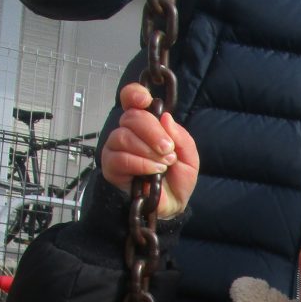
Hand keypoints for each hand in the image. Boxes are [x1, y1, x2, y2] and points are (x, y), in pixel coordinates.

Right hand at [102, 82, 198, 217]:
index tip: (145, 101)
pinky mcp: (111, 166)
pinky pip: (119, 157)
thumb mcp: (189, 159)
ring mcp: (117, 148)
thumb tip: (166, 118)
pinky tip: (153, 171)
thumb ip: (182, 139)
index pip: (131, 100)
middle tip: (168, 150)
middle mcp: (129, 132)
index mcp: (147, 126)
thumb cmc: (176, 180)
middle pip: (131, 117)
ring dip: (147, 150)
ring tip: (163, 164)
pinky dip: (140, 163)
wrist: (169, 207)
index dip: (134, 94)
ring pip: (123, 136)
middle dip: (152, 131)